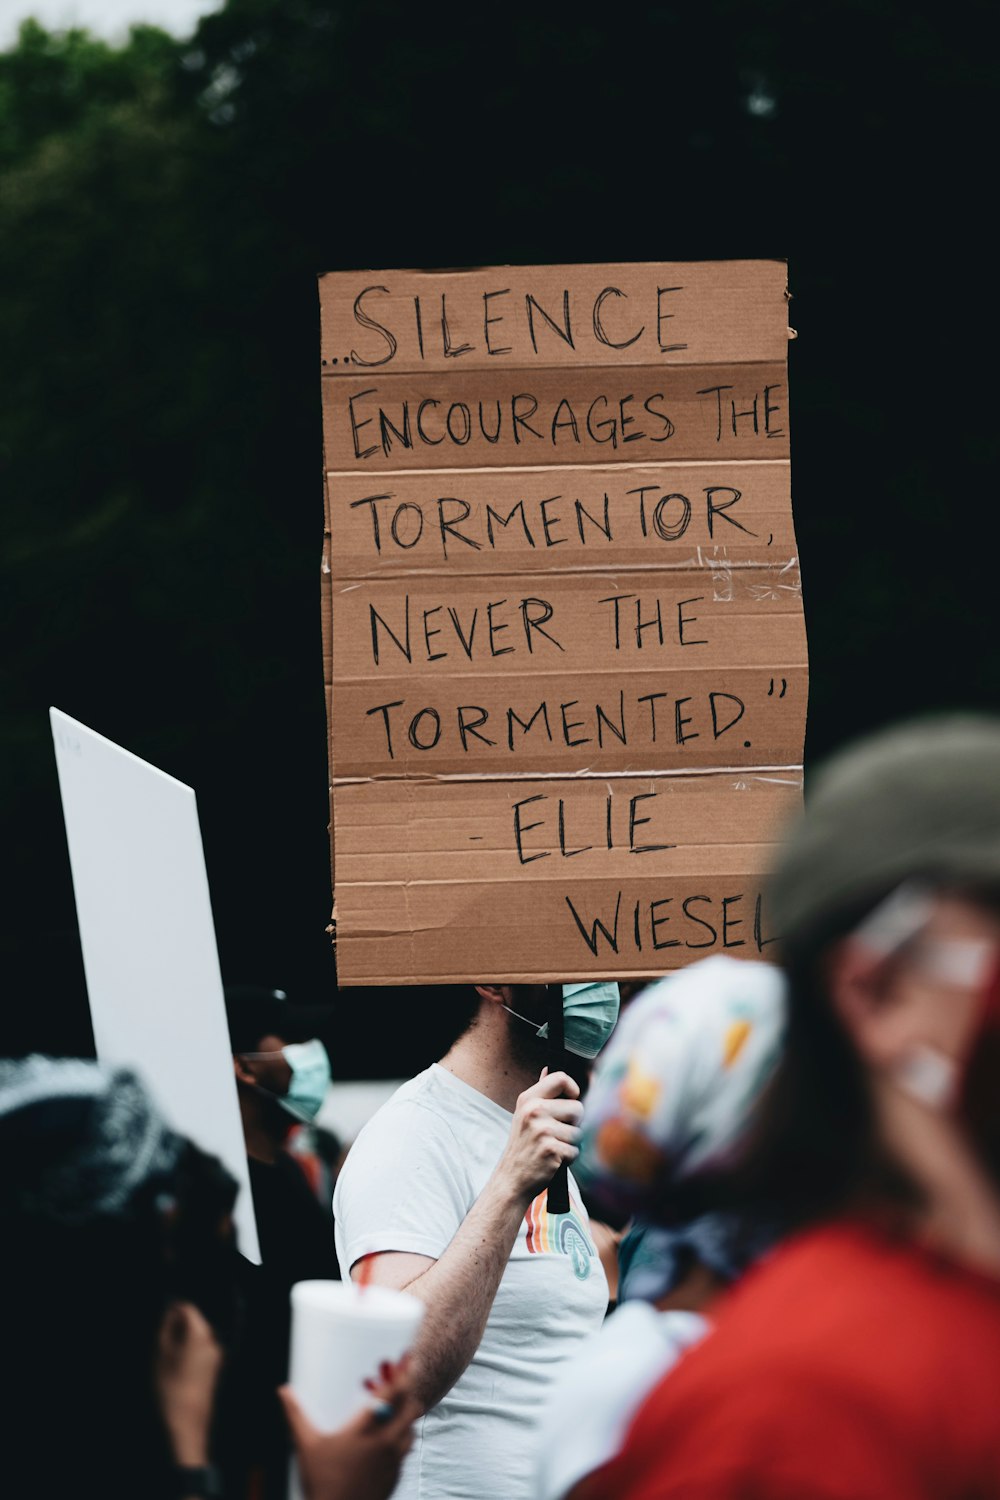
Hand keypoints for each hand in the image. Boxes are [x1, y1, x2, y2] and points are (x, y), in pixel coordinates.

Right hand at [154, 1301, 223, 1466]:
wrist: (188, 1423)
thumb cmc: (171, 1387)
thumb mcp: (160, 1355)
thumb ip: (165, 1329)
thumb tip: (171, 1313)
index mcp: (201, 1333)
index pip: (189, 1308)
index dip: (174, 1310)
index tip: (161, 1320)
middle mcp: (214, 1339)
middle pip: (196, 1320)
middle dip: (180, 1325)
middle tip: (162, 1338)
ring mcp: (217, 1353)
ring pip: (199, 1335)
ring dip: (184, 1338)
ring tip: (168, 1353)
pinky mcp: (216, 1366)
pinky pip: (203, 1348)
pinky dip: (191, 1349)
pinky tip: (177, 1364)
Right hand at [279, 1363, 421, 1499]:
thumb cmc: (320, 1482)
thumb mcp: (306, 1446)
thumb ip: (296, 1415)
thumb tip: (283, 1390)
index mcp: (364, 1431)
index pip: (392, 1396)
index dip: (402, 1374)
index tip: (407, 1358)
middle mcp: (384, 1443)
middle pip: (410, 1408)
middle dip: (408, 1392)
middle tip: (401, 1382)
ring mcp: (393, 1461)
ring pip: (411, 1429)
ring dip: (406, 1415)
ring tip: (395, 1407)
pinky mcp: (396, 1476)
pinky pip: (406, 1450)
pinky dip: (402, 1438)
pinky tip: (389, 1437)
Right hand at [498, 1069, 582, 1205]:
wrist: (512, 1178)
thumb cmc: (524, 1146)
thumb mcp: (525, 1114)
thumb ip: (541, 1094)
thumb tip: (548, 1069)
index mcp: (528, 1099)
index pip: (560, 1078)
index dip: (573, 1089)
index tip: (571, 1100)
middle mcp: (534, 1111)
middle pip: (578, 1108)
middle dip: (574, 1124)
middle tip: (558, 1134)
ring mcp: (542, 1130)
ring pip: (579, 1132)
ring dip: (571, 1144)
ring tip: (554, 1148)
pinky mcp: (551, 1149)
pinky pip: (576, 1150)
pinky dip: (569, 1158)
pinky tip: (554, 1160)